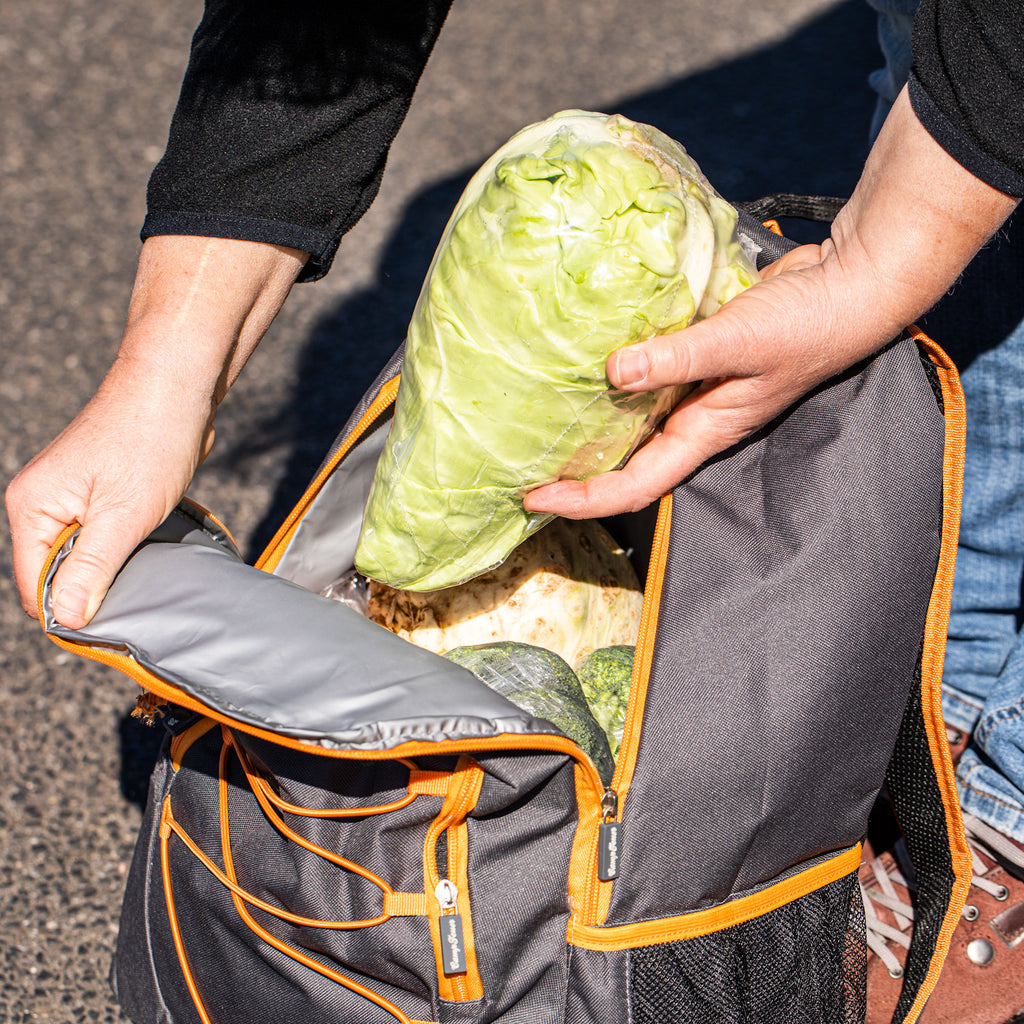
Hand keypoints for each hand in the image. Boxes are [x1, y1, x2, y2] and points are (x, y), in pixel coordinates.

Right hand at [6, 359, 215, 627]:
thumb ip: (91, 568)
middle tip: (137, 601)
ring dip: (113, 569)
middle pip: (57, 572)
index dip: (68, 612)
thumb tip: (65, 618)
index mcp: (31, 506)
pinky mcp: (102, 491)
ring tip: (146, 572)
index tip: (110, 629)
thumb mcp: (123, 515)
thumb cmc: (150, 439)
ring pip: (85, 554)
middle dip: (93, 590)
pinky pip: (105, 535)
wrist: (177, 386)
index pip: (36, 584)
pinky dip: (125, 547)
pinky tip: (149, 551)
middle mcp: (42, 502)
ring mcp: (72, 495)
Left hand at [525, 86, 1017, 518]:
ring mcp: (696, 390)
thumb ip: (677, 356)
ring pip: (633, 424)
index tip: (533, 497)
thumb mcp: (738, 341)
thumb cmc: (805, 325)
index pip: (633, 486)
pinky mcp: (697, 358)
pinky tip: (585, 364)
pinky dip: (616, 378)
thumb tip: (612, 371)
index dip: (583, 499)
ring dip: (590, 428)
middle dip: (575, 473)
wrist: (847, 286)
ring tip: (537, 422)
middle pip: (625, 464)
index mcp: (703, 433)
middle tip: (519, 464)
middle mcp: (694, 421)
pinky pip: (647, 378)